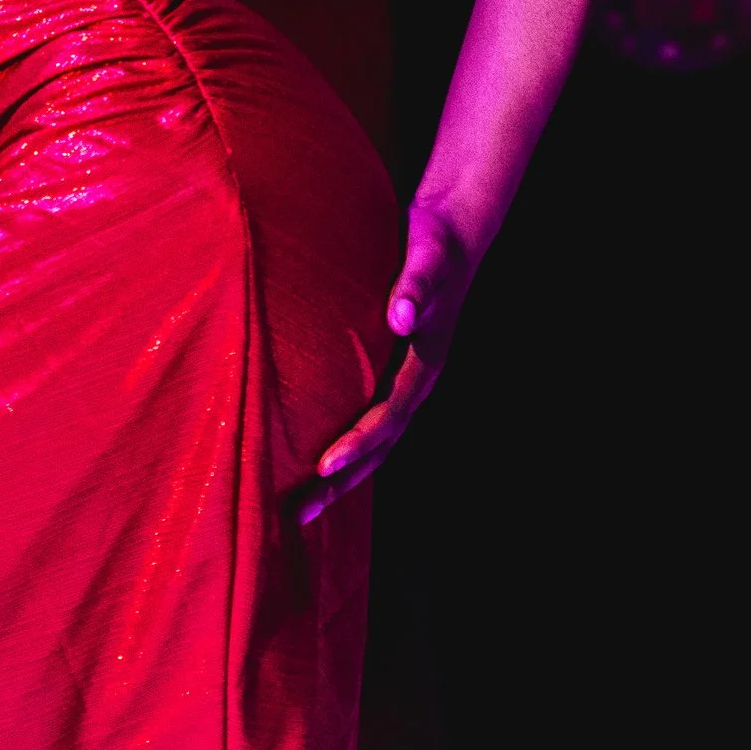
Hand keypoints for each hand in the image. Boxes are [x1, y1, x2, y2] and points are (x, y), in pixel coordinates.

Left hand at [297, 198, 479, 527]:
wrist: (451, 233)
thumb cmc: (435, 243)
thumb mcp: (427, 258)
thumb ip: (415, 286)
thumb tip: (400, 317)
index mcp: (424, 364)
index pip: (388, 415)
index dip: (357, 443)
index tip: (322, 468)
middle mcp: (414, 381)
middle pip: (378, 445)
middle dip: (341, 481)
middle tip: (299, 516)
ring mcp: (402, 380)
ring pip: (372, 441)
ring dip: (339, 474)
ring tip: (300, 507)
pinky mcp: (387, 372)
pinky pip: (363, 419)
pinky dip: (341, 445)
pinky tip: (309, 460)